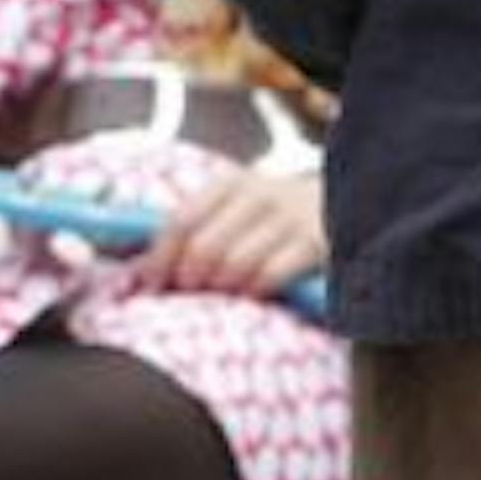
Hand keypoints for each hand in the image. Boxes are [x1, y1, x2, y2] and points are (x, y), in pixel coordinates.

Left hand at [131, 167, 325, 301]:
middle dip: (190, 279)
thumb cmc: (272, 217)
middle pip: (204, 247)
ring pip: (235, 264)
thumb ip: (193, 230)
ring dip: (221, 288)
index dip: (160, 257)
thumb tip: (141, 270)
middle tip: (190, 294)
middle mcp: (258, 195)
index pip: (182, 220)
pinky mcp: (315, 243)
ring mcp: (288, 218)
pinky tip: (253, 293)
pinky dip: (254, 290)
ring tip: (222, 294)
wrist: (340, 205)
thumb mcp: (234, 208)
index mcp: (230, 184)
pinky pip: (271, 275)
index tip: (151, 285)